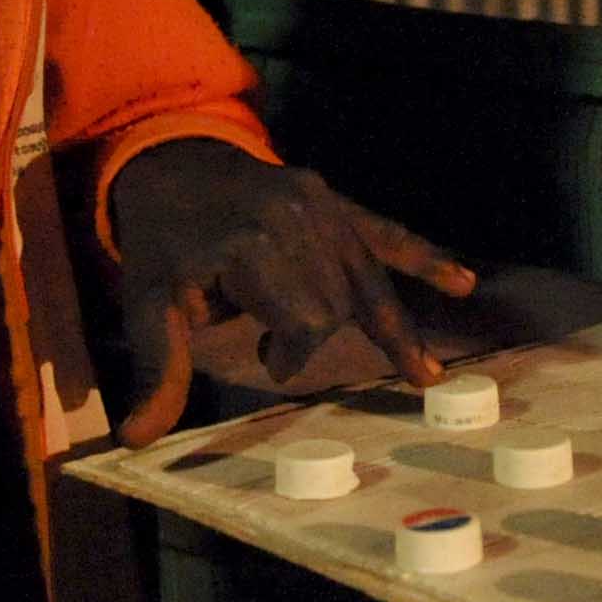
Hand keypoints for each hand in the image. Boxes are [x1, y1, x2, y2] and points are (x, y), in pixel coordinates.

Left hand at [107, 139, 475, 441]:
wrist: (170, 161)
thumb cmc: (159, 241)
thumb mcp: (146, 303)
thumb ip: (158, 369)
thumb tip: (138, 439)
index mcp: (252, 242)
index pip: (304, 318)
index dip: (292, 350)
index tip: (266, 358)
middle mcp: (296, 218)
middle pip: (337, 302)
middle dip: (320, 334)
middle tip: (279, 350)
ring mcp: (321, 205)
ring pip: (366, 279)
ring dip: (394, 327)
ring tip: (425, 375)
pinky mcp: (334, 200)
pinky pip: (385, 233)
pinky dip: (424, 258)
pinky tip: (463, 281)